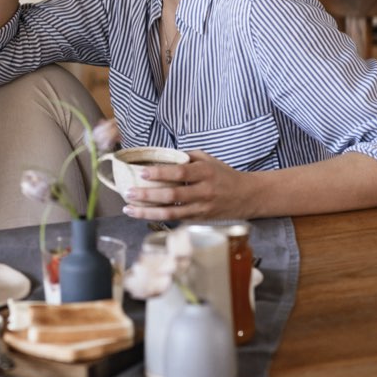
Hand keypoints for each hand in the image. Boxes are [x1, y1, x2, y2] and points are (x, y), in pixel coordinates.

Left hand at [121, 150, 256, 220]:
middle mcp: (204, 191)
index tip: (142, 172)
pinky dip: (159, 218)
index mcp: (205, 172)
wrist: (248, 196)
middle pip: (172, 195)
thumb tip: (160, 156)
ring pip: (172, 213)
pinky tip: (143, 215)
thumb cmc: (223, 174)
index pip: (180, 172)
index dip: (160, 173)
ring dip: (148, 212)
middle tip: (128, 193)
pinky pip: (177, 220)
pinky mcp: (200, 220)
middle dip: (147, 195)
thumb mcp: (208, 159)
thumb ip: (185, 157)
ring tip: (129, 209)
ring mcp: (202, 208)